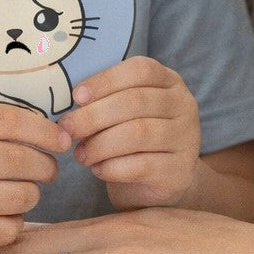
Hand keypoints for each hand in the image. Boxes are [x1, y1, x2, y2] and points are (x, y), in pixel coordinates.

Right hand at [0, 104, 70, 252]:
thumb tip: (56, 136)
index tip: (61, 140)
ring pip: (19, 197)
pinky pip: (6, 230)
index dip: (44, 131)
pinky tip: (2, 215)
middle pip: (20, 161)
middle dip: (44, 166)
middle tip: (46, 171)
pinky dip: (13, 223)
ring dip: (30, 195)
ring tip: (21, 192)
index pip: (9, 122)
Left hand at [58, 57, 201, 209]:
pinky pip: (141, 165)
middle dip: (94, 116)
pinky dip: (111, 168)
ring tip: (80, 154)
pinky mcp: (179, 171)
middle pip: (135, 102)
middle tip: (67, 129)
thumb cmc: (133, 139)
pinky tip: (97, 170)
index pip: (141, 70)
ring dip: (100, 144)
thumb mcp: (123, 111)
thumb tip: (72, 101)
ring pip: (137, 134)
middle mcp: (184, 105)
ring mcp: (186, 139)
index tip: (77, 96)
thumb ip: (105, 99)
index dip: (106, 80)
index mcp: (169, 81)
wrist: (159, 183)